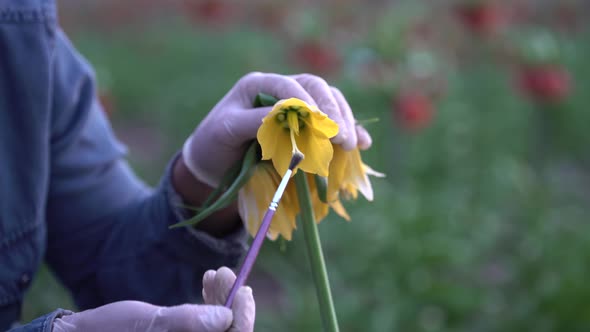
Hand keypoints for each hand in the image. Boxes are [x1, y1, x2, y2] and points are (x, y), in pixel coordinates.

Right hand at [52, 267, 254, 331]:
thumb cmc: (110, 331)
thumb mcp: (148, 324)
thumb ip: (187, 322)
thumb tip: (226, 317)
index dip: (243, 320)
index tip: (244, 290)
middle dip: (232, 305)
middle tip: (226, 273)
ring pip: (218, 329)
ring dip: (222, 301)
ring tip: (216, 274)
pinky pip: (205, 326)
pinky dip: (209, 305)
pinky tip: (207, 283)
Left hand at [182, 72, 372, 187]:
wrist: (214, 163)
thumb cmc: (215, 143)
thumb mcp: (227, 130)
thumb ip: (253, 120)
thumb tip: (285, 118)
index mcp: (259, 84)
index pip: (290, 86)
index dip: (307, 104)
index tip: (319, 125)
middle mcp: (281, 90)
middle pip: (317, 89)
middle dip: (331, 112)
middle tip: (341, 139)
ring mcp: (297, 107)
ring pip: (329, 102)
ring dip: (343, 121)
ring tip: (350, 144)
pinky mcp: (307, 126)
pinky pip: (332, 123)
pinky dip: (349, 131)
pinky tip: (362, 144)